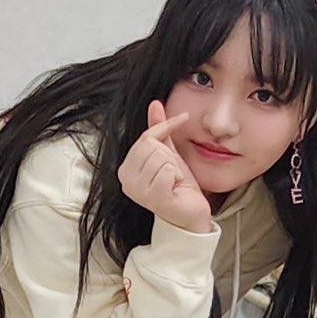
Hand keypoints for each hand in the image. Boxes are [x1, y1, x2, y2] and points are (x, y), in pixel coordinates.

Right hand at [117, 101, 214, 233]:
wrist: (191, 214)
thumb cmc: (178, 186)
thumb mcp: (169, 154)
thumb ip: (160, 130)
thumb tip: (155, 103)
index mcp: (125, 169)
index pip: (145, 137)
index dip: (165, 127)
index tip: (183, 118)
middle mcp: (126, 181)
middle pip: (153, 146)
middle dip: (170, 156)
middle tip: (173, 173)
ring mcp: (138, 191)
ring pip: (162, 158)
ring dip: (175, 168)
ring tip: (174, 182)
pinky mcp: (154, 198)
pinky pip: (168, 171)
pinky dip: (178, 177)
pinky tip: (175, 188)